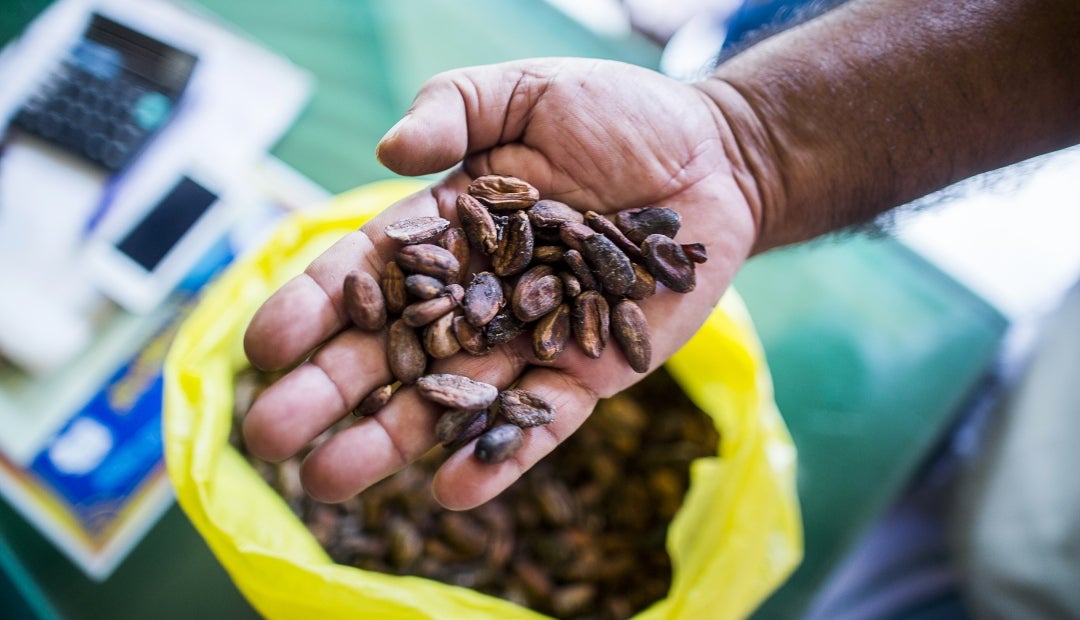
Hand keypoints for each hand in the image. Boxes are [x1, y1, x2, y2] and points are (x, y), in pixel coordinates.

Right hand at [242, 58, 758, 509]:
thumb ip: (452, 109)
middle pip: (392, 348)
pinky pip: (540, 418)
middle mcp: (477, 293)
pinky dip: (501, 453)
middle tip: (268, 437)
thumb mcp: (524, 90)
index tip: (263, 345)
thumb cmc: (619, 115)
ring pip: (452, 396)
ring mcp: (531, 337)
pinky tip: (452, 490)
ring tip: (333, 482)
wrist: (715, 156)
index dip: (312, 307)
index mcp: (447, 230)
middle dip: (329, 391)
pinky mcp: (590, 369)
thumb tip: (389, 150)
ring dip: (393, 440)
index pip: (366, 273)